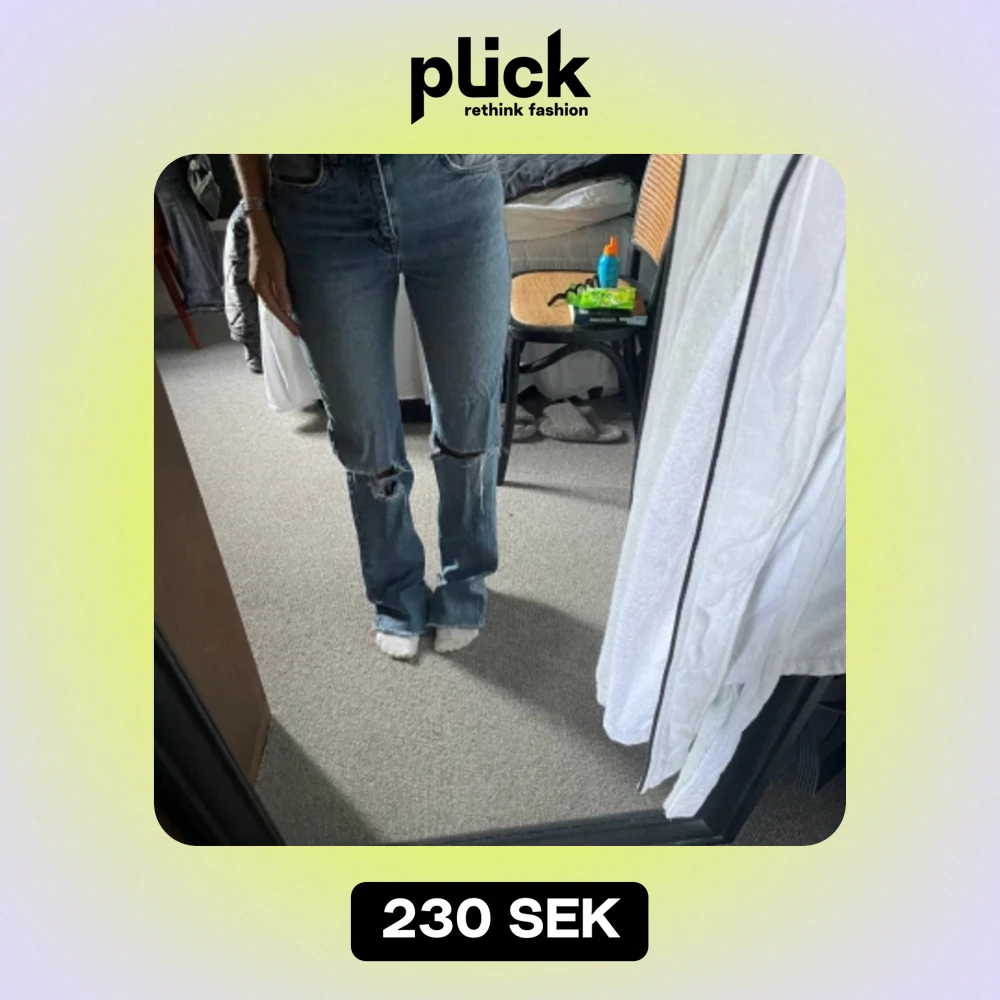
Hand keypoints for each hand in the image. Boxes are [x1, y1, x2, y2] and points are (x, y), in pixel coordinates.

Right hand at [248, 219, 299, 335]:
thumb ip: (281, 291)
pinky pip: (271, 293)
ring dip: (281, 312)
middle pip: (271, 308)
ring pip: (271, 301)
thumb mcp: (278, 271)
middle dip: (283, 320)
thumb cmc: (270, 249)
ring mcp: (258, 281)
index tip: (296, 332)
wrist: (260, 231)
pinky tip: (284, 303)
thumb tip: (286, 310)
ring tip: (291, 321)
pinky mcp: (262, 275)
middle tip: (296, 330)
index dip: (286, 322)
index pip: (275, 310)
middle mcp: (257, 286)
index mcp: (260, 287)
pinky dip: (278, 301)